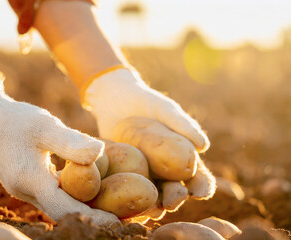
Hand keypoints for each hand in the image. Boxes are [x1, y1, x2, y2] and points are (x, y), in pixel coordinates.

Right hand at [0, 77, 118, 225]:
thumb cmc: (16, 118)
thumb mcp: (45, 125)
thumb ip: (71, 142)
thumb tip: (100, 152)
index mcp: (29, 179)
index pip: (65, 207)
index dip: (92, 217)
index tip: (116, 222)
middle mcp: (24, 191)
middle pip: (62, 211)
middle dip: (90, 216)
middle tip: (119, 218)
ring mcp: (22, 189)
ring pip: (56, 205)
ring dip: (81, 207)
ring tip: (108, 206)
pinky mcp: (24, 183)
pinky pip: (50, 195)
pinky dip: (70, 196)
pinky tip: (87, 190)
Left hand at [84, 67, 215, 215]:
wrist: (115, 99)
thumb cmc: (147, 103)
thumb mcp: (165, 111)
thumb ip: (183, 125)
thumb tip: (203, 147)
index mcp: (182, 158)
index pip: (198, 177)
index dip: (202, 187)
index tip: (200, 192)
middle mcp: (165, 171)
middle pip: (175, 190)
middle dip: (176, 198)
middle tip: (173, 201)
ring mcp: (144, 174)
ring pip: (153, 195)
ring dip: (154, 205)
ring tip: (154, 209)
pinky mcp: (123, 174)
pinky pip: (128, 189)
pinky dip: (130, 199)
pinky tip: (130, 206)